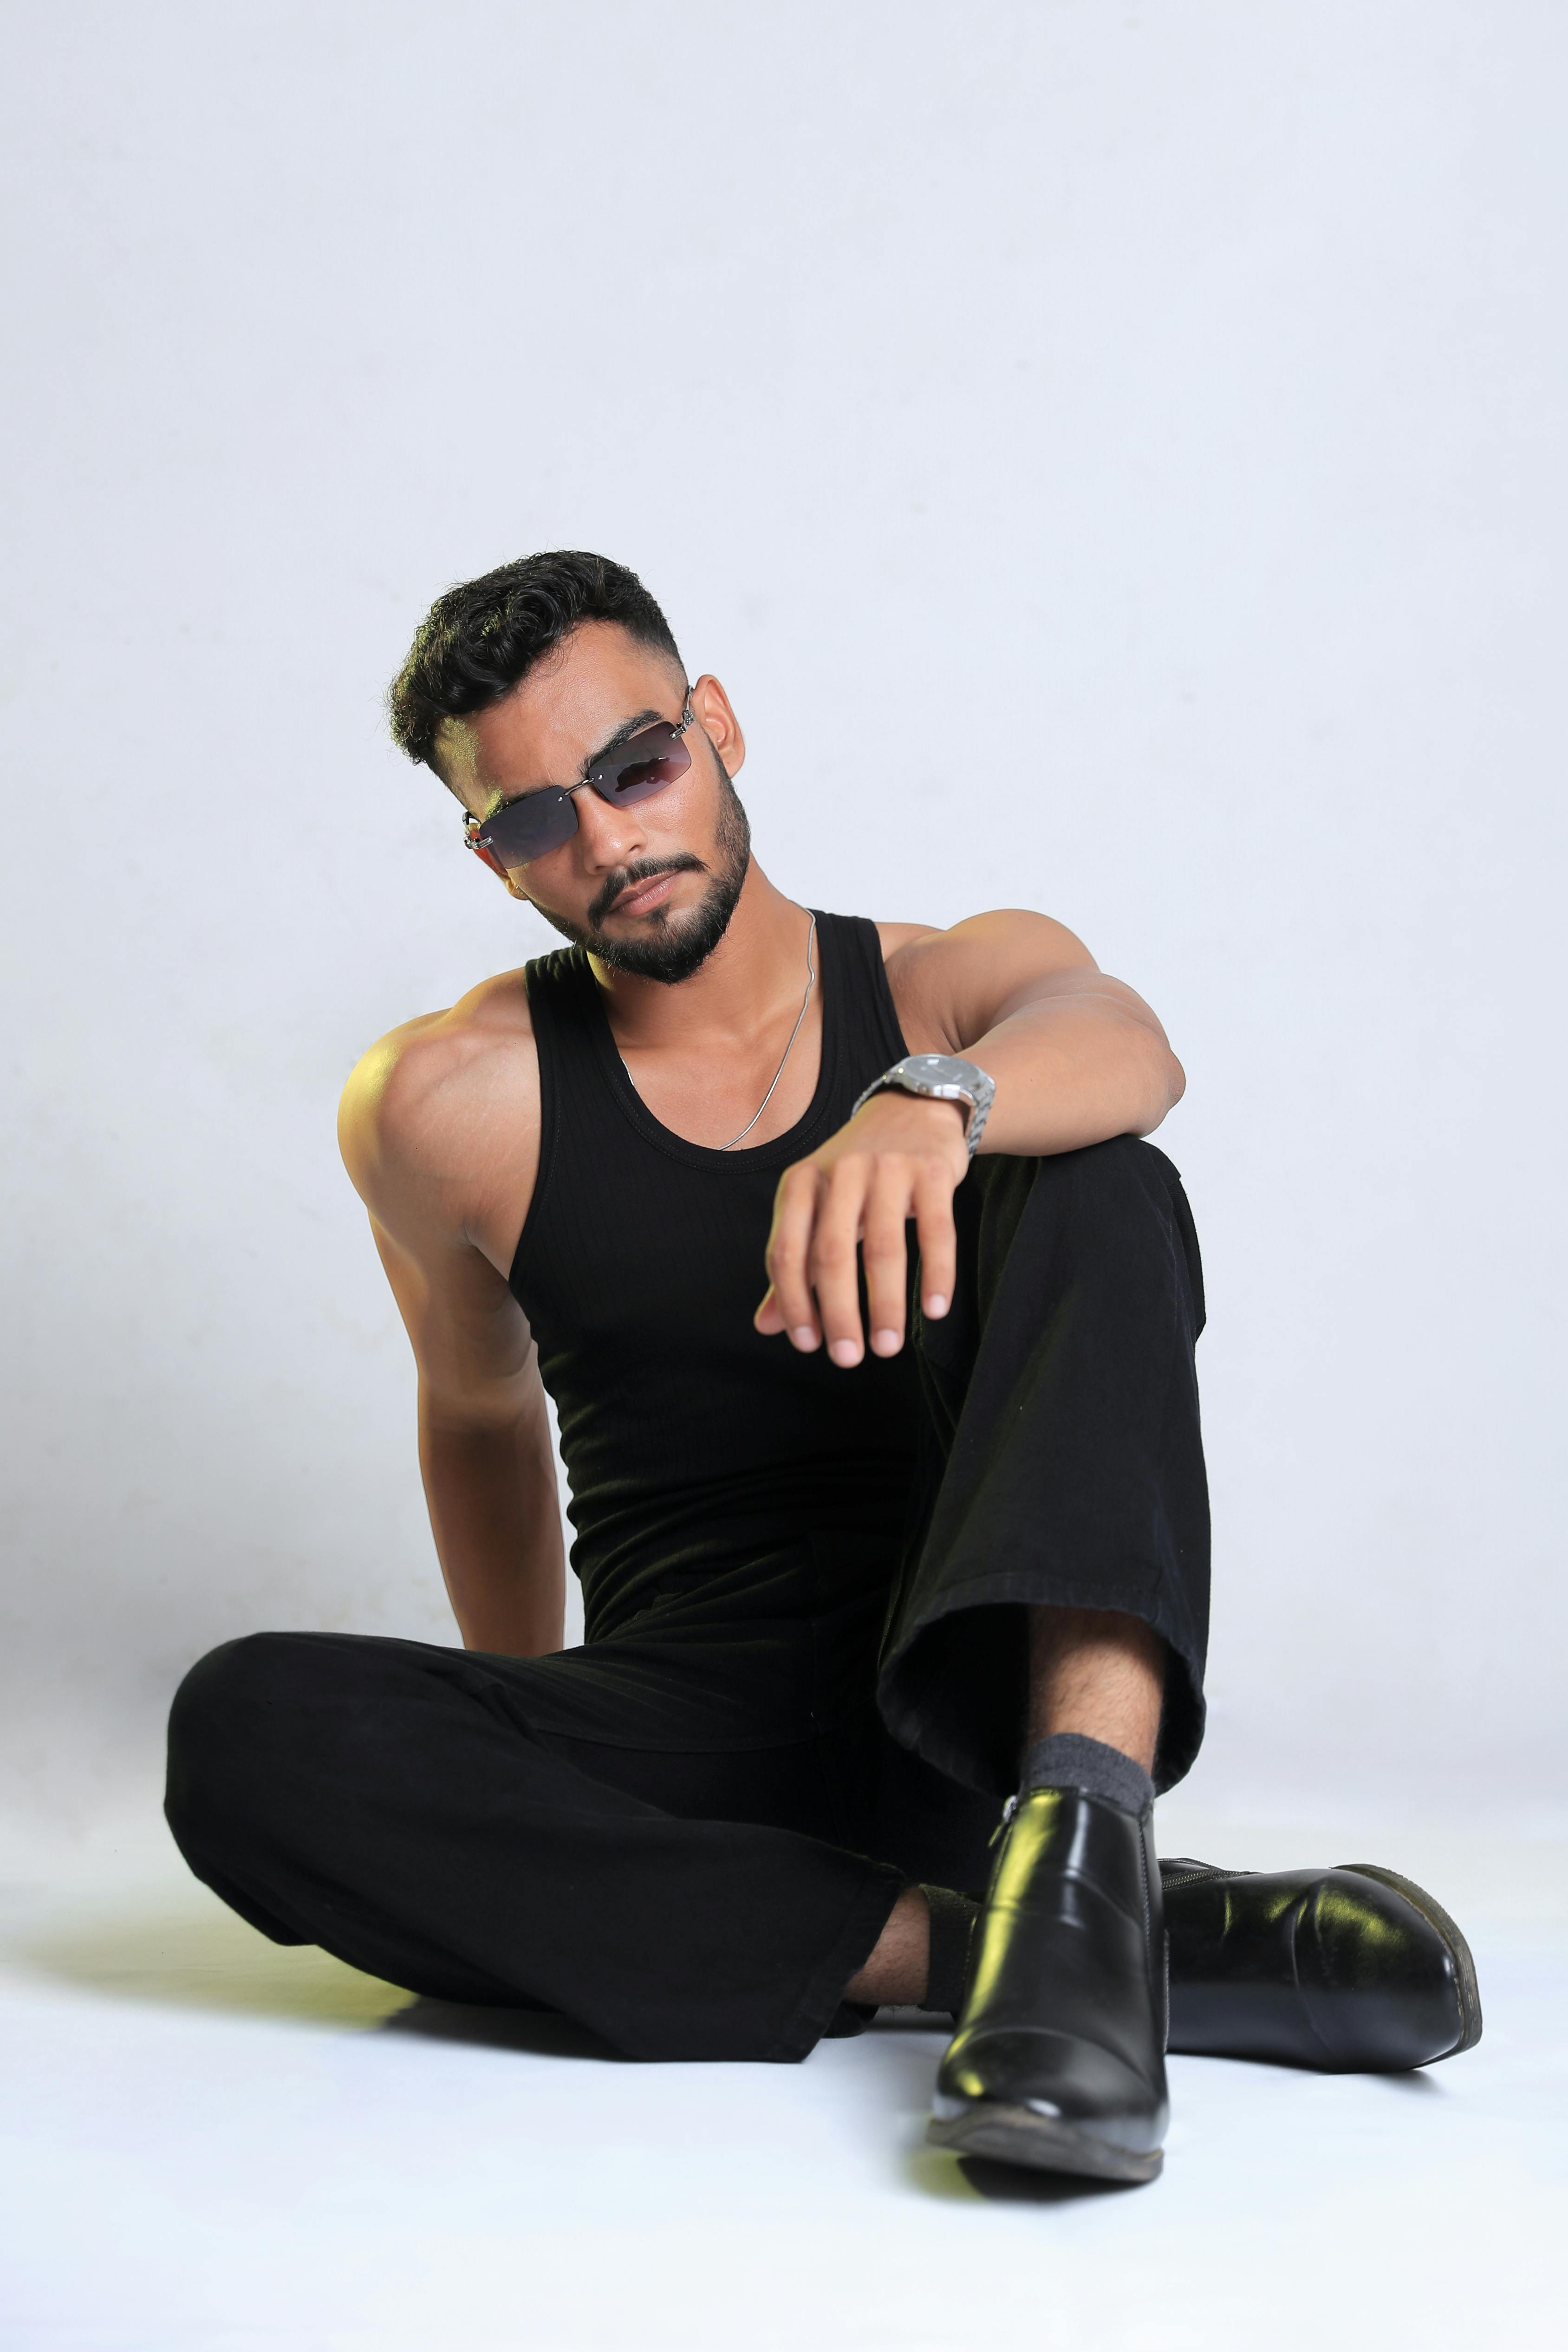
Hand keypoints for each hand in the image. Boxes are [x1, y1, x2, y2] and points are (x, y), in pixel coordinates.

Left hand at [753, 1091, 968, 1365]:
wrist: (913, 1109)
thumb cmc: (857, 1174)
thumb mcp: (816, 1208)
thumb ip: (793, 1265)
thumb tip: (766, 1327)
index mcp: (799, 1183)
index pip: (786, 1252)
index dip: (793, 1303)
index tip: (809, 1345)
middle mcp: (838, 1172)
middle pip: (831, 1253)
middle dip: (838, 1313)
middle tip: (848, 1358)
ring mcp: (886, 1168)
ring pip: (883, 1246)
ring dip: (885, 1304)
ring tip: (888, 1347)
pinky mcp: (931, 1171)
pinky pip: (936, 1232)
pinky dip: (936, 1275)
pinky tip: (934, 1311)